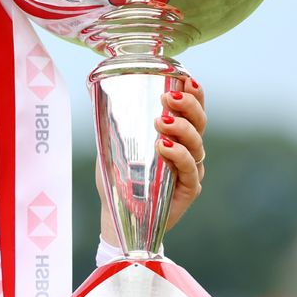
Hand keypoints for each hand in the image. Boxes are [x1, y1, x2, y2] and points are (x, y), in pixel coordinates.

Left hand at [98, 75, 206, 245]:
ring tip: (160, 121)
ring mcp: (191, 170)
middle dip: (188, 106)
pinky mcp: (188, 190)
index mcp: (177, 136)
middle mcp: (188, 150)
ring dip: (181, 129)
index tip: (186, 79)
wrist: (119, 217)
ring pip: (197, 144)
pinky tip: (164, 147)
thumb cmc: (118, 180)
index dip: (195, 94)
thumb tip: (96, 93)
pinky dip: (178, 156)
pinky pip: (190, 170)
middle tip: (168, 99)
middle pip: (200, 123)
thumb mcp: (112, 147)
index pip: (193, 110)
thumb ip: (112, 124)